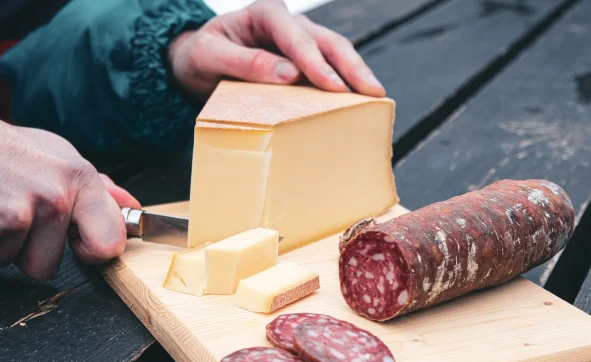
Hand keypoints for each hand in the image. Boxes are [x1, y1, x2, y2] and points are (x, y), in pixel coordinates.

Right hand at [0, 122, 140, 279]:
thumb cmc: (12, 150)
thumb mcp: (61, 157)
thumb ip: (97, 189)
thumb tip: (130, 207)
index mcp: (79, 181)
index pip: (109, 244)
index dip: (93, 252)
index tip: (80, 244)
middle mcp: (52, 198)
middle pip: (46, 267)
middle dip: (29, 249)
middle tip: (20, 214)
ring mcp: (16, 212)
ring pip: (12, 262)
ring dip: (4, 243)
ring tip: (0, 207)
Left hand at [168, 0, 384, 98]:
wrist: (197, 63)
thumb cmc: (200, 57)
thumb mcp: (209, 56)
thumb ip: (244, 61)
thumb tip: (288, 74)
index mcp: (265, 13)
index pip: (295, 36)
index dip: (316, 62)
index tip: (332, 86)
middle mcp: (288, 22)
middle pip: (327, 41)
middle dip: (351, 67)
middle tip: (372, 91)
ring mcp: (300, 41)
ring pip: (336, 52)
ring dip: (356, 74)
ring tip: (376, 97)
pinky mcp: (304, 61)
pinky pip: (329, 70)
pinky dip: (345, 85)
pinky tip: (359, 102)